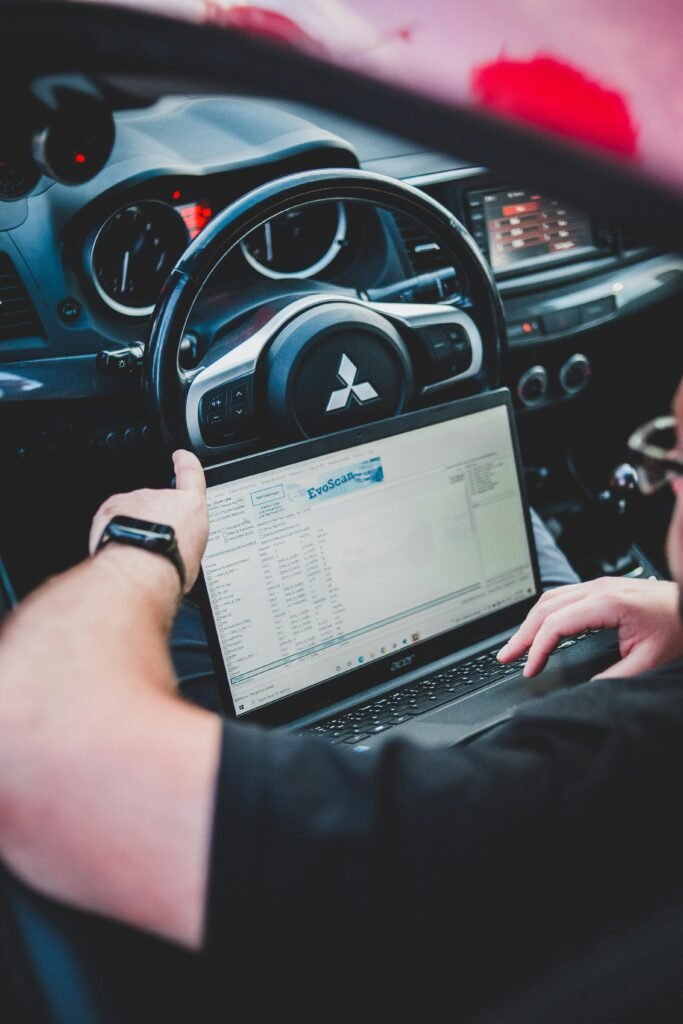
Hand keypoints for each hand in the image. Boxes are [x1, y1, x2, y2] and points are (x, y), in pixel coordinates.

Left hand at [89, 449, 208, 593]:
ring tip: (135, 554)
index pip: (191, 474)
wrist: (141, 569)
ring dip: (131, 528)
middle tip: (151, 546)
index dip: (186, 463)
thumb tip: (177, 551)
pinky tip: (118, 550)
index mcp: (190, 506)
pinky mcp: (111, 508)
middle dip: (151, 521)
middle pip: (155, 503)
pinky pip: (111, 518)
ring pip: (131, 513)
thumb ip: (184, 542)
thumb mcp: (192, 557)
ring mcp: (134, 500)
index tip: (181, 456)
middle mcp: (161, 497)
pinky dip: (113, 531)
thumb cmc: (170, 565)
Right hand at [497, 576, 682, 678]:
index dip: (537, 649)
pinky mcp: (603, 588)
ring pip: (550, 599)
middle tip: (505, 657)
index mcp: (607, 603)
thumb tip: (586, 690)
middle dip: (521, 635)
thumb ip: (616, 676)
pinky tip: (539, 626)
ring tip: (515, 644)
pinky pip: (562, 596)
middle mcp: (599, 589)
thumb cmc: (679, 625)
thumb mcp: (651, 658)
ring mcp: (599, 586)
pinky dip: (544, 613)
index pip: (556, 624)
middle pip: (545, 608)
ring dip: (529, 622)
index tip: (530, 670)